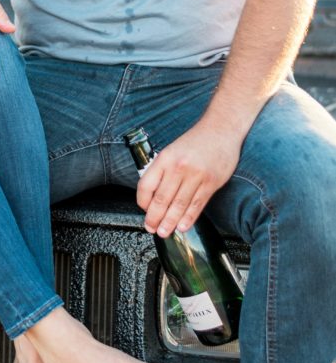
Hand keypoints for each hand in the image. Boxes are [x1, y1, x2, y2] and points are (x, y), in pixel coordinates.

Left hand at [136, 121, 240, 236]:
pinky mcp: (211, 183)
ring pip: (179, 205)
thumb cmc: (195, 141)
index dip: (142, 201)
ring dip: (170, 222)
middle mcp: (178, 167)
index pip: (146, 184)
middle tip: (151, 228)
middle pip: (162, 199)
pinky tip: (182, 226)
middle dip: (154, 217)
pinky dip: (188, 218)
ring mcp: (196, 176)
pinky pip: (197, 205)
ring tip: (164, 232)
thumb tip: (152, 193)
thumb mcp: (172, 150)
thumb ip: (162, 169)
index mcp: (165, 158)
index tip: (143, 209)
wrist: (221, 130)